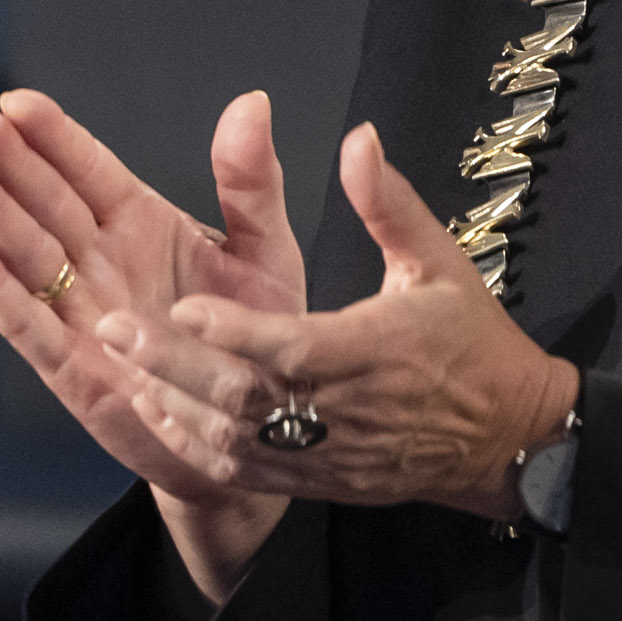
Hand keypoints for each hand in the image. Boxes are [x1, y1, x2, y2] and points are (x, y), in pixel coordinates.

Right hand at [0, 88, 307, 592]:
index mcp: (141, 224)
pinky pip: (24, 319)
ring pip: (23, 252)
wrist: (259, 432)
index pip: (86, 168)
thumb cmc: (260, 343)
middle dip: (5, 162)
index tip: (16, 103)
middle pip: (42, 202)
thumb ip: (251, 181)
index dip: (51, 136)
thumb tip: (251, 104)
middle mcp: (100, 262)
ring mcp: (79, 312)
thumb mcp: (265, 251)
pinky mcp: (69, 365)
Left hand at [99, 126, 577, 526]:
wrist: (507, 439)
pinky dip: (197, 445)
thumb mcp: (441, 264)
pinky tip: (158, 411)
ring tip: (122, 367)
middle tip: (115, 333)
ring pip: (238, 441)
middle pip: (251, 399)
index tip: (186, 308)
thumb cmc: (471, 344)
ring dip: (176, 406)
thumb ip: (389, 204)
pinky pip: (247, 471)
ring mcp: (331, 454)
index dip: (238, 333)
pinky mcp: (319, 481)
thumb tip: (358, 138)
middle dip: (177, 367)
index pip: (297, 349)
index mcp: (379, 351)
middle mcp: (348, 410)